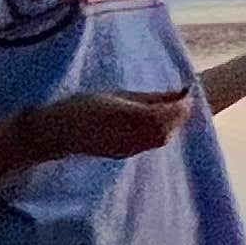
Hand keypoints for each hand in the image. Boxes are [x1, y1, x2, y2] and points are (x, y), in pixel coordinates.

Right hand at [23, 88, 195, 161]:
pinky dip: (160, 132)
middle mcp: (130, 138)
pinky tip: (158, 120)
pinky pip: (150, 144)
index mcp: (127, 118)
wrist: (57, 133)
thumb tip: (179, 92)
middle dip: (180, 114)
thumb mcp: (117, 95)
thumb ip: (150, 97)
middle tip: (184, 97)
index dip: (181, 104)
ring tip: (172, 106)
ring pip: (161, 139)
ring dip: (172, 124)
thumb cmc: (83, 107)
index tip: (188, 90)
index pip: (165, 115)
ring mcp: (128, 149)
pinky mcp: (125, 154)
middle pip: (166, 129)